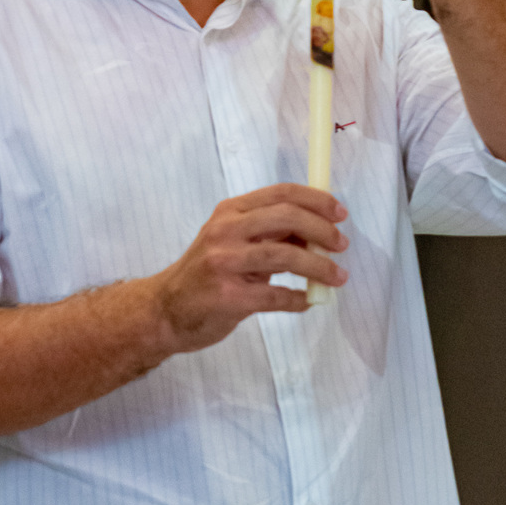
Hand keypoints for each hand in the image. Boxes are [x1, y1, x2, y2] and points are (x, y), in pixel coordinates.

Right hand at [151, 183, 348, 352]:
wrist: (164, 310)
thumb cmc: (205, 274)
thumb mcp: (232, 243)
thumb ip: (269, 234)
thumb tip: (317, 235)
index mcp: (229, 211)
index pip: (280, 193)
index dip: (316, 200)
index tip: (340, 213)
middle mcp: (225, 231)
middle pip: (286, 218)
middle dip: (322, 231)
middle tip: (341, 245)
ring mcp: (224, 263)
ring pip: (284, 256)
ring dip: (318, 267)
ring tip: (337, 277)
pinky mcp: (227, 296)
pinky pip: (275, 296)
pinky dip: (297, 299)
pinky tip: (307, 301)